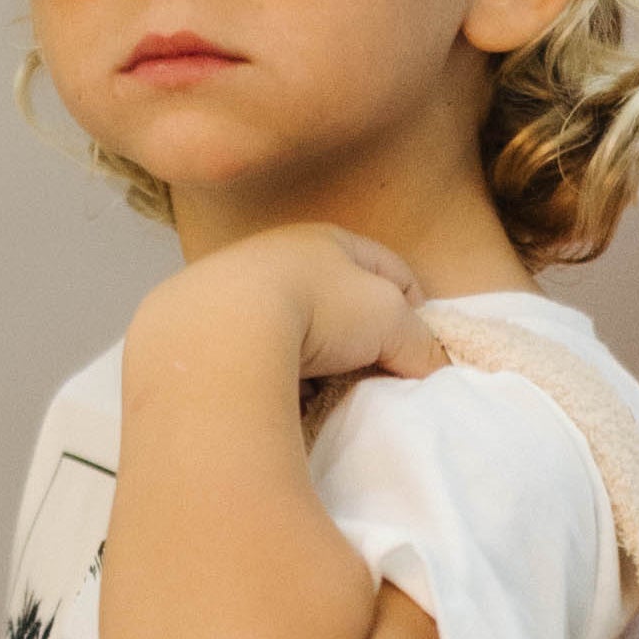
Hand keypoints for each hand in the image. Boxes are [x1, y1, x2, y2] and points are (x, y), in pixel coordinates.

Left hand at [146, 226, 443, 405]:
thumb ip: (418, 341)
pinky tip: (281, 399)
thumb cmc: (315, 308)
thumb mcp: (389, 319)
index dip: (415, 307)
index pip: (391, 268)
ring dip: (316, 363)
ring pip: (298, 333)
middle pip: (341, 302)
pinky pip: (259, 359)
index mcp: (329, 239)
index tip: (418, 348)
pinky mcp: (210, 332)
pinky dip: (276, 379)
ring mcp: (241, 293)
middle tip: (375, 375)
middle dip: (362, 341)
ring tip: (325, 393)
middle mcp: (281, 257)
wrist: (217, 334)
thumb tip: (427, 368)